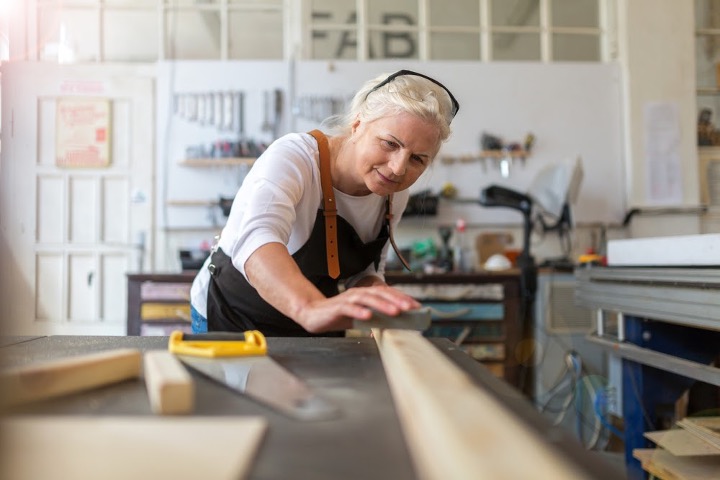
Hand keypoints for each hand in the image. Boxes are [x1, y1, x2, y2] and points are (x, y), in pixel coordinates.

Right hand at [297, 285, 420, 333]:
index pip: (387, 293)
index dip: (402, 298)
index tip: (416, 306)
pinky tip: (368, 316)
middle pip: (380, 293)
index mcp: (366, 294)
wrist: (313, 314)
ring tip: (395, 312)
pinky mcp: (337, 307)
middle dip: (397, 300)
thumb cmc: (339, 316)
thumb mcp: (362, 317)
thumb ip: (377, 318)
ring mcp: (348, 299)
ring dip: (382, 304)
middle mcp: (358, 293)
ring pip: (367, 299)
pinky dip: (359, 311)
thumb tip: (396, 324)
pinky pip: (349, 308)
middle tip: (410, 308)